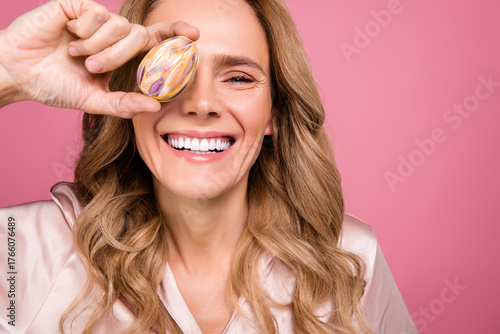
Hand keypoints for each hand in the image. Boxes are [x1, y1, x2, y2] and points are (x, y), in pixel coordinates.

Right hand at [0, 0, 198, 117]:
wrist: (19, 73)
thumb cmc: (55, 85)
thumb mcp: (94, 100)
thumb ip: (124, 104)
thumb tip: (155, 107)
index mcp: (121, 54)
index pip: (155, 39)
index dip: (175, 33)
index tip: (194, 35)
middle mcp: (113, 34)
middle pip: (139, 35)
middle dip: (119, 55)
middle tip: (93, 67)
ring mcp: (96, 19)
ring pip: (119, 25)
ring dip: (98, 46)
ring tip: (75, 54)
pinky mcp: (77, 6)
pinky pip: (97, 13)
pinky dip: (85, 31)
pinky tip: (68, 36)